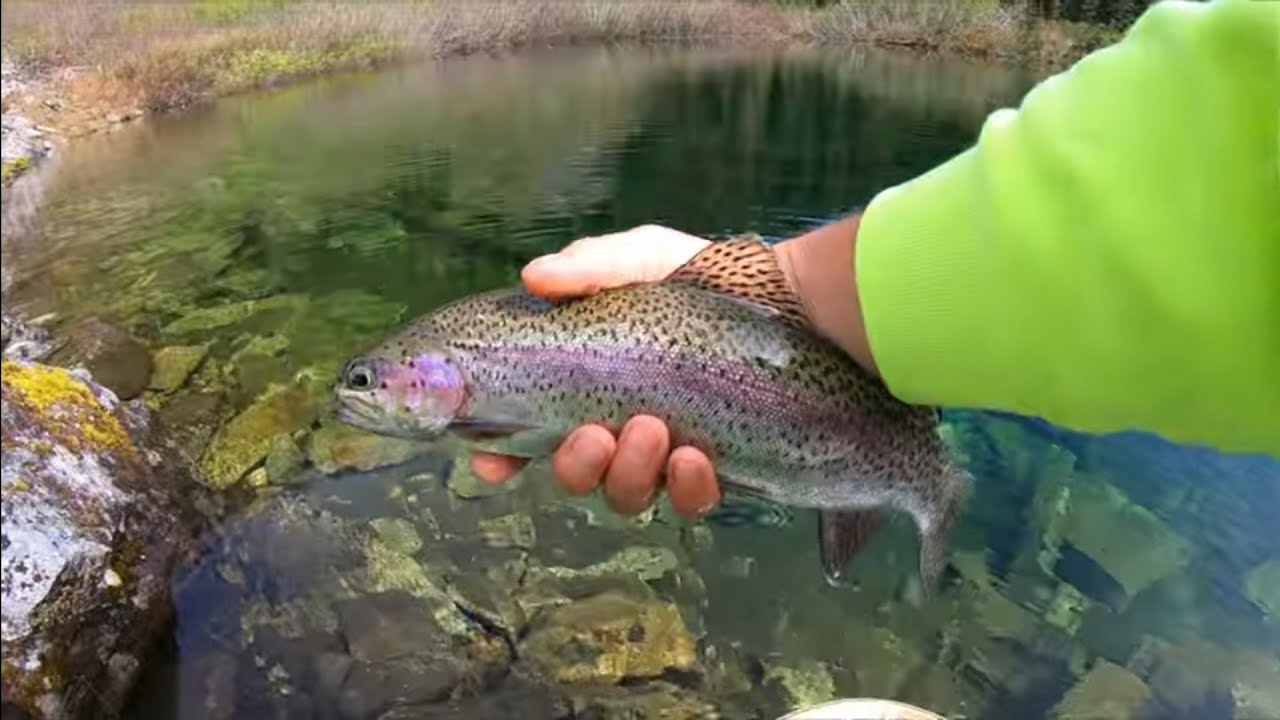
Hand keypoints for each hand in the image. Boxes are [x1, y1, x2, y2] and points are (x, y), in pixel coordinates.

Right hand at [469, 225, 722, 520]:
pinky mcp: (717, 470)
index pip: (530, 431)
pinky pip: (689, 502)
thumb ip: (591, 266)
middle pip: (577, 474)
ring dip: (628, 473)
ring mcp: (667, 453)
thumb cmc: (706, 277)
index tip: (491, 462)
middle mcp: (620, 426)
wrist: (792, 298)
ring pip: (627, 494)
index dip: (502, 455)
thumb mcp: (644, 258)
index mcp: (589, 382)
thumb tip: (534, 277)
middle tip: (597, 433)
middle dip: (576, 465)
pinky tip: (693, 459)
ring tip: (653, 431)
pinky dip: (684, 488)